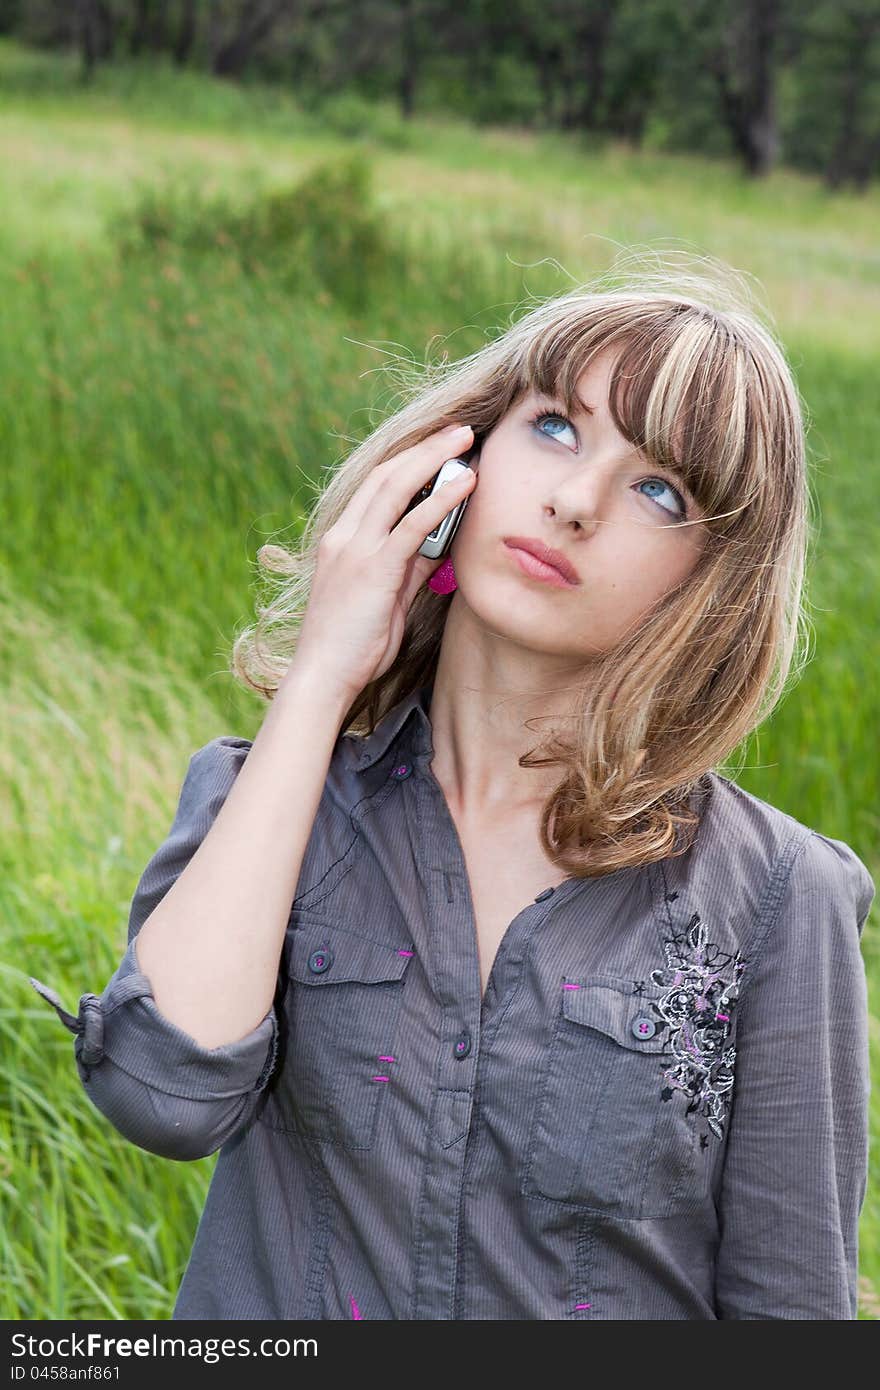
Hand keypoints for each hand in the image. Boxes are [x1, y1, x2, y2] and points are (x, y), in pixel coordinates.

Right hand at [289, 423, 476, 699]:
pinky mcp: (372, 568)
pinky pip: (411, 524)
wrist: (322, 676)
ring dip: (434, 459)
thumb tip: (439, 545)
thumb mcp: (386, 598)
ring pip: (396, 488)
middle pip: (387, 475)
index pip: (376, 486)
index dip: (408, 461)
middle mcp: (344, 536)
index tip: (438, 446)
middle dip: (425, 448)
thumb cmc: (353, 646)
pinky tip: (465, 483)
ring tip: (466, 440)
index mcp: (342, 540)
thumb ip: (409, 567)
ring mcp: (356, 549)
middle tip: (460, 430)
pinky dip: (441, 500)